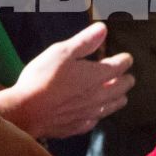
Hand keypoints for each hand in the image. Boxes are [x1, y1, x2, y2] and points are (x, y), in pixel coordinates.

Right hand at [0, 22, 134, 139]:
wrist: (27, 110)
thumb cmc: (43, 77)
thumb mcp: (62, 52)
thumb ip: (84, 41)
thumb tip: (103, 29)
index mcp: (97, 75)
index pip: (118, 67)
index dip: (124, 61)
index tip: (127, 58)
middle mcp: (98, 96)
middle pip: (120, 89)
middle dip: (125, 81)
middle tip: (128, 78)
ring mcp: (88, 113)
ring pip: (111, 107)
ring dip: (117, 100)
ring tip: (120, 97)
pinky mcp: (76, 127)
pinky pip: (93, 121)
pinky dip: (98, 115)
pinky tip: (94, 116)